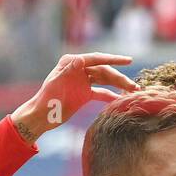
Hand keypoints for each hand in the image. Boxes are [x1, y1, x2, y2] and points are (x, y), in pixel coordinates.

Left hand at [11, 53, 136, 140]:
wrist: (41, 116)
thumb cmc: (45, 100)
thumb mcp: (56, 84)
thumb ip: (68, 71)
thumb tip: (82, 59)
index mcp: (72, 62)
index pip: (96, 59)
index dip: (113, 59)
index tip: (128, 60)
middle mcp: (79, 69)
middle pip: (103, 71)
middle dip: (119, 78)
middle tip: (134, 87)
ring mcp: (82, 81)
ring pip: (105, 81)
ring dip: (118, 85)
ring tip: (132, 92)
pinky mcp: (84, 94)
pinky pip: (101, 92)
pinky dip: (110, 95)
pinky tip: (121, 100)